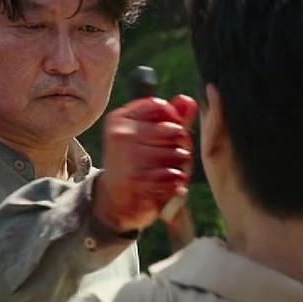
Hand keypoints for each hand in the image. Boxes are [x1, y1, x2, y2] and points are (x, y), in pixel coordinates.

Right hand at [93, 94, 197, 233]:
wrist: (115, 201)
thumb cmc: (138, 164)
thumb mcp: (152, 138)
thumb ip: (172, 119)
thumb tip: (188, 100)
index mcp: (121, 118)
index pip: (161, 106)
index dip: (175, 121)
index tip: (172, 135)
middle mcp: (121, 133)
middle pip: (173, 130)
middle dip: (181, 145)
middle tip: (176, 158)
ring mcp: (126, 156)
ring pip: (175, 153)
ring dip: (181, 166)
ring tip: (171, 172)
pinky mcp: (135, 179)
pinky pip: (171, 175)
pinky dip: (176, 181)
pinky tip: (171, 183)